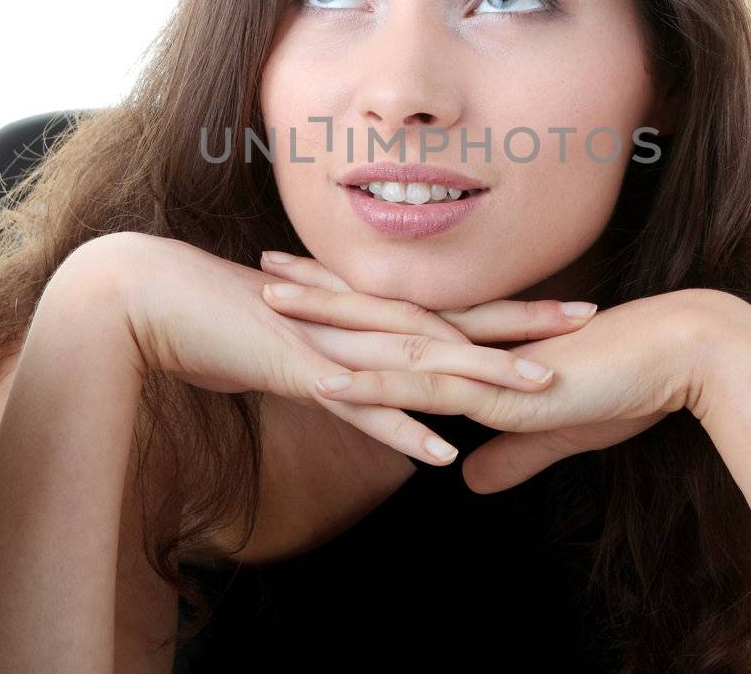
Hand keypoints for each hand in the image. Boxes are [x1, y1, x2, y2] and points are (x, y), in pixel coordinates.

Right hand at [87, 232, 586, 466]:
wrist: (159, 298)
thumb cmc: (227, 318)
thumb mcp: (301, 335)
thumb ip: (344, 352)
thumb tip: (373, 371)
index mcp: (367, 312)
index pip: (455, 309)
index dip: (515, 308)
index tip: (571, 305)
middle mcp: (363, 324)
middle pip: (458, 325)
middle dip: (525, 324)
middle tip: (591, 320)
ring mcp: (337, 347)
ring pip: (421, 364)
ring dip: (481, 377)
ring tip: (540, 390)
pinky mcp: (303, 373)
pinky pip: (361, 409)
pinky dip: (401, 431)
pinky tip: (441, 452)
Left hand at [263, 281, 725, 493]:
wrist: (684, 357)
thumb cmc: (633, 385)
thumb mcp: (558, 433)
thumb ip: (510, 455)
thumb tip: (469, 480)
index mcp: (484, 343)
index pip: (408, 316)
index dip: (358, 299)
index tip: (314, 280)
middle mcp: (474, 342)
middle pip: (385, 312)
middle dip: (323, 291)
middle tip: (265, 268)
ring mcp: (483, 362)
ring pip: (389, 339)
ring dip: (327, 323)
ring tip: (270, 306)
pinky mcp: (499, 390)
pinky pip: (422, 388)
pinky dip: (370, 387)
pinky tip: (323, 382)